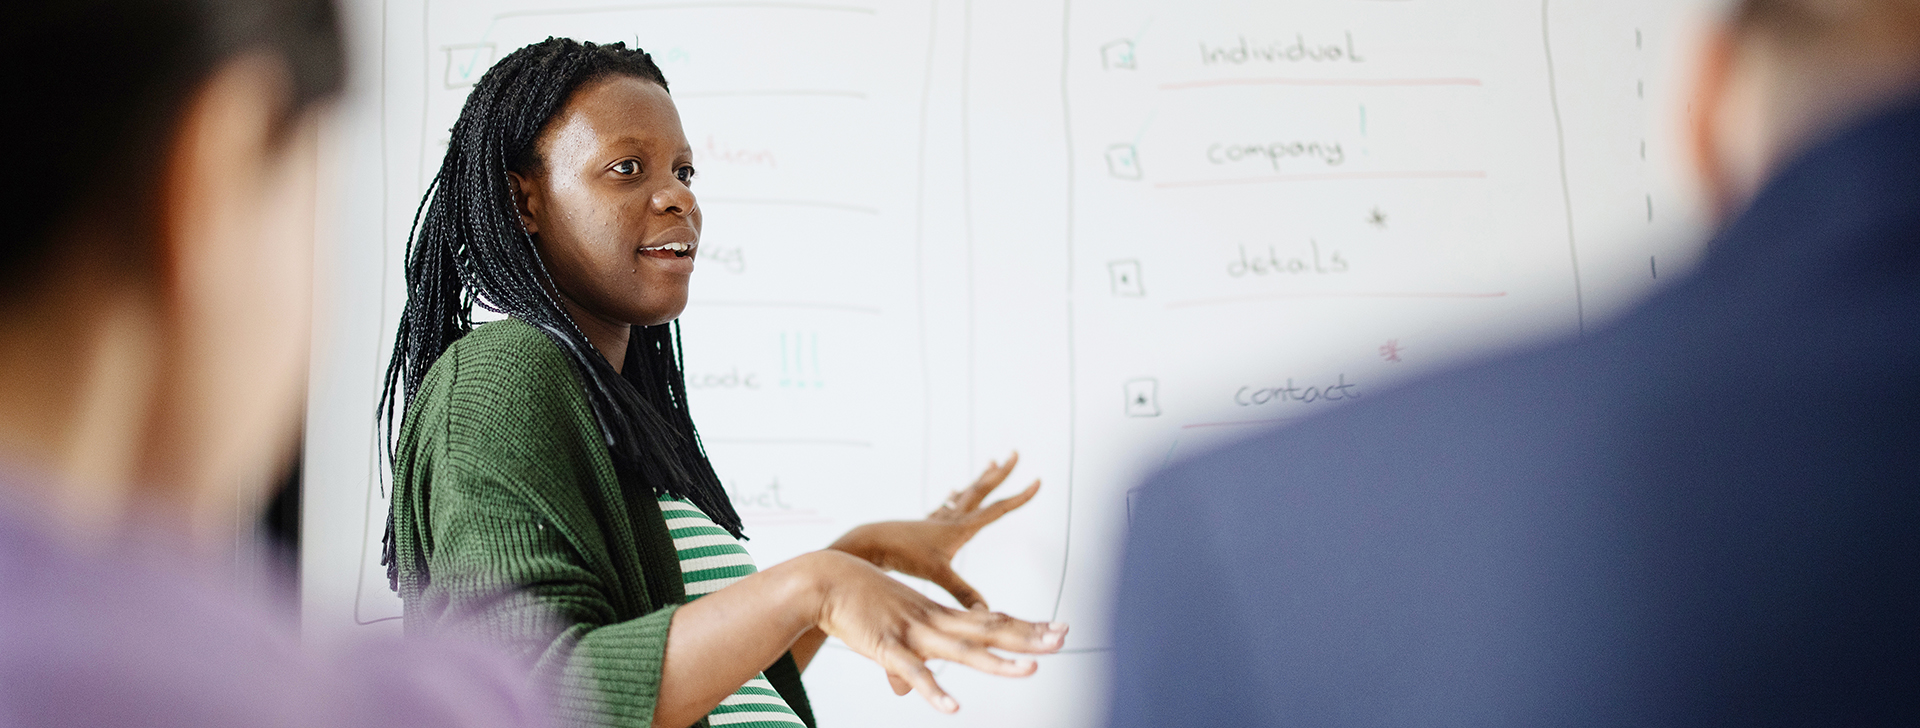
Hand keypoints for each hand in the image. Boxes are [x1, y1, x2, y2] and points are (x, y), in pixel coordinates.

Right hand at [804, 550, 1068, 712]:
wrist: (822, 581)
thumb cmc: (855, 605)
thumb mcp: (886, 638)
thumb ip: (898, 667)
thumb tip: (901, 691)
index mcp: (937, 617)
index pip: (991, 621)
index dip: (1024, 626)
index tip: (1056, 628)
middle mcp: (933, 622)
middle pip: (989, 631)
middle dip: (1027, 636)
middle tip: (1064, 638)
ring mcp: (913, 633)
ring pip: (963, 650)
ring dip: (998, 662)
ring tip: (1030, 670)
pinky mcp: (887, 648)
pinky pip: (913, 673)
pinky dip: (933, 690)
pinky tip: (952, 707)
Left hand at [831, 452, 1039, 609]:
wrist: (868, 545)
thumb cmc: (902, 557)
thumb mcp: (937, 575)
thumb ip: (963, 593)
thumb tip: (986, 614)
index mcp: (959, 528)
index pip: (997, 510)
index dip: (1020, 497)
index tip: (1038, 480)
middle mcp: (949, 519)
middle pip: (980, 490)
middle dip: (1000, 473)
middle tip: (1015, 453)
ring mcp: (934, 521)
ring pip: (964, 495)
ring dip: (979, 480)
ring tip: (990, 464)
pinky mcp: (922, 527)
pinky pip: (944, 508)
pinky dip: (953, 499)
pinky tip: (950, 495)